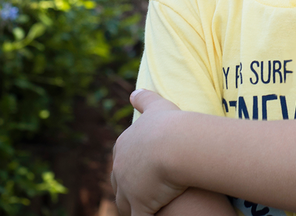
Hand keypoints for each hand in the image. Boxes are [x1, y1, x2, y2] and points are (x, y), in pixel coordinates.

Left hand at [112, 89, 186, 215]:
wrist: (175, 146)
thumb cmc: (170, 124)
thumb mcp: (157, 106)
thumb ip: (144, 99)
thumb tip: (133, 92)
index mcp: (122, 146)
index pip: (122, 161)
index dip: (132, 168)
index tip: (143, 172)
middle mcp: (119, 168)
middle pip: (119, 184)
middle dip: (129, 190)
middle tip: (142, 193)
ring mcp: (127, 189)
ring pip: (125, 204)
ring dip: (133, 206)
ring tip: (145, 207)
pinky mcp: (139, 206)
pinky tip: (155, 215)